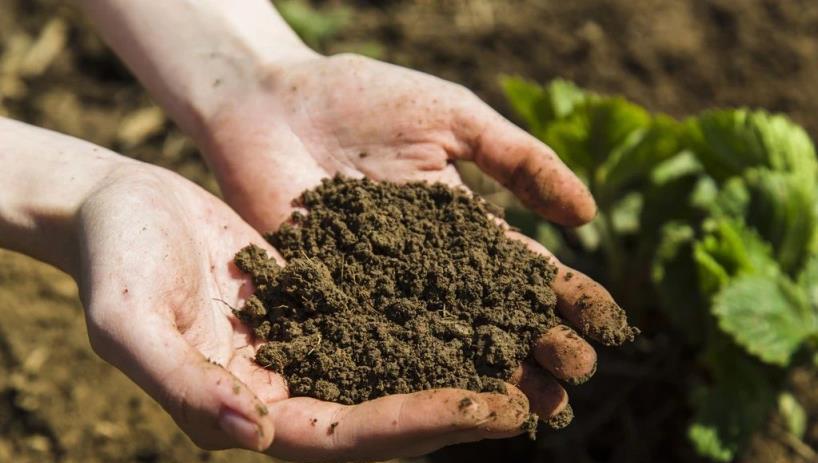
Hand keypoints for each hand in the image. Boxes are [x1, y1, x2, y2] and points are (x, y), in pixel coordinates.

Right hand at [70, 151, 537, 459]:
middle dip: (466, 407)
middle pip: (390, 414)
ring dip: (464, 365)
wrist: (120, 207)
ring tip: (535, 353)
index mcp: (250, 410)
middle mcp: (288, 389)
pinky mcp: (320, 304)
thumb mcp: (127, 322)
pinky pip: (386, 316)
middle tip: (542, 393)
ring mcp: (307, 347)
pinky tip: (484, 300)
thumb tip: (254, 432)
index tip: (499, 409)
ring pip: (398, 368)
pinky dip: (434, 315)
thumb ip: (182, 383)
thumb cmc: (113, 261)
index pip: (350, 436)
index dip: (424, 425)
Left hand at [199, 53, 634, 421]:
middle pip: (489, 317)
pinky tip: (446, 399)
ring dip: (487, 374)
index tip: (606, 329)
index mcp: (460, 227)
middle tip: (575, 384)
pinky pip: (374, 342)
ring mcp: (379, 289)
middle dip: (535, 349)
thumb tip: (588, 216)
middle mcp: (426, 269)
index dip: (565, 300)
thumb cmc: (365, 98)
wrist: (274, 100)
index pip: (522, 270)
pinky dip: (410, 372)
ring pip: (442, 341)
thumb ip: (518, 160)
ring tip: (532, 407)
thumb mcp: (454, 118)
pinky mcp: (329, 301)